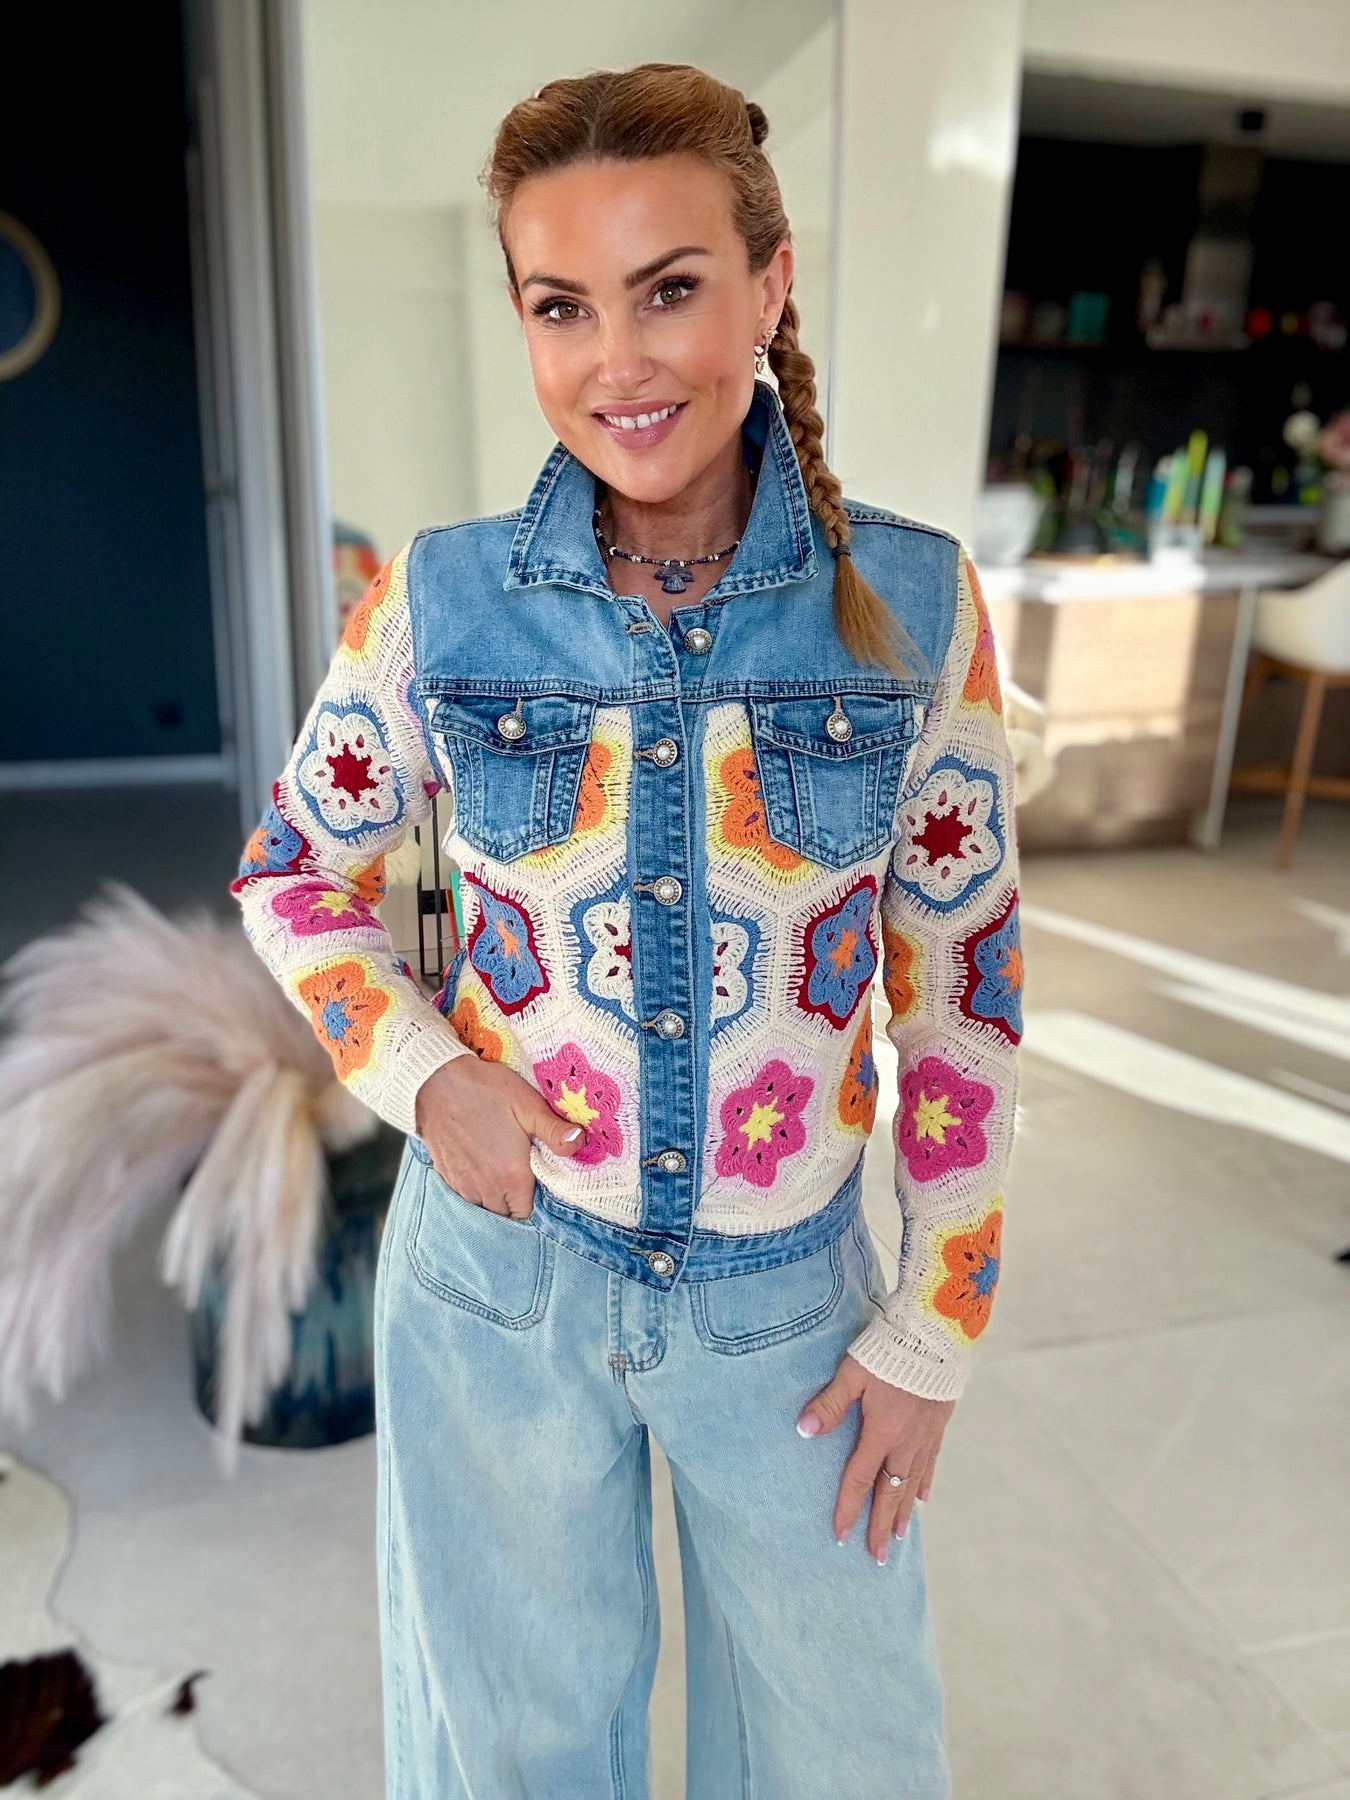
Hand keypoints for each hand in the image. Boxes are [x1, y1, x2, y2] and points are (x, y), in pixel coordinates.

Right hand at [413, 1055, 586, 1217]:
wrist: (435, 1081)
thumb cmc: (486, 1090)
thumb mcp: (528, 1104)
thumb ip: (555, 1130)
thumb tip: (580, 1143)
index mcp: (511, 1177)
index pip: (528, 1213)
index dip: (536, 1200)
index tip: (539, 1180)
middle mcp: (486, 1189)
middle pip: (507, 1214)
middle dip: (517, 1201)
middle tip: (523, 1174)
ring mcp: (463, 1185)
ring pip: (485, 1208)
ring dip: (496, 1198)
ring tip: (503, 1170)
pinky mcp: (447, 1176)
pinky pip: (467, 1197)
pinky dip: (476, 1190)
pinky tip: (481, 1166)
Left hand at [797, 1354, 955, 1563]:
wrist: (937, 1333)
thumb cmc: (889, 1349)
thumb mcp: (853, 1372)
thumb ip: (830, 1403)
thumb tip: (803, 1432)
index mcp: (881, 1432)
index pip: (859, 1479)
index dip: (848, 1508)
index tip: (840, 1536)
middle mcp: (905, 1442)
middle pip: (890, 1492)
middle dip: (881, 1526)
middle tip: (876, 1556)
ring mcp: (925, 1435)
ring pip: (912, 1483)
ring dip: (903, 1511)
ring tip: (898, 1536)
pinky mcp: (939, 1424)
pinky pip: (931, 1463)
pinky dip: (924, 1483)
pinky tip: (923, 1498)